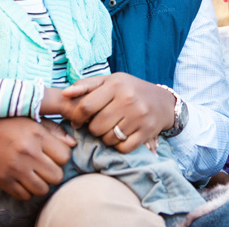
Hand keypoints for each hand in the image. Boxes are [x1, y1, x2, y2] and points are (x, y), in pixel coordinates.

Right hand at [0, 117, 75, 200]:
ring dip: (41, 184)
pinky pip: (24, 196)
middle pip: (57, 176)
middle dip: (53, 173)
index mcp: (37, 135)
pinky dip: (26, 192)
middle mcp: (27, 152)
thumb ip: (54, 131)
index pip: (65, 156)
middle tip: (44, 168)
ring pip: (42, 189)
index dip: (61, 157)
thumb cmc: (5, 122)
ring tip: (34, 176)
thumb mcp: (31, 119)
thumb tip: (73, 145)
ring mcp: (14, 168)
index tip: (52, 155)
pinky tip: (22, 181)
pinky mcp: (1, 180)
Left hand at [58, 72, 174, 152]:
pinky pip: (123, 147)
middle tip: (100, 124)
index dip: (77, 117)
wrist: (163, 101)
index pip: (86, 106)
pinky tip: (122, 136)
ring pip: (108, 138)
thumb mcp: (110, 81)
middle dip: (94, 128)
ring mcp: (139, 115)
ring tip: (112, 128)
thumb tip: (65, 94)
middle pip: (96, 126)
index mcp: (116, 84)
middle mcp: (128, 98)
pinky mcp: (147, 131)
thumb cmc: (130, 90)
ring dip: (106, 137)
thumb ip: (86, 85)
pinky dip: (119, 146)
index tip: (78, 120)